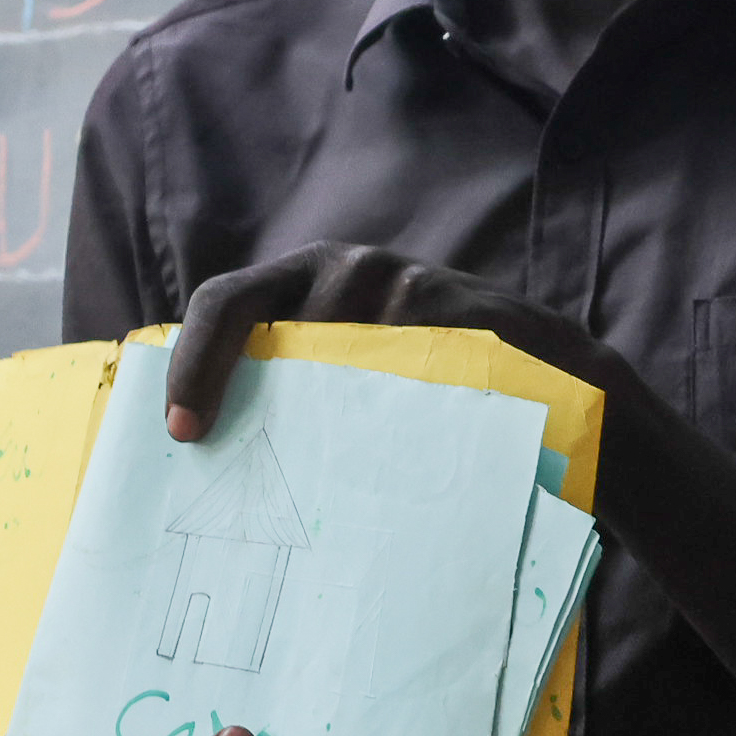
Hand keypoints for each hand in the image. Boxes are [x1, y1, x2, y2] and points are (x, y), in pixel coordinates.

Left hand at [163, 242, 630, 443]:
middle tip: (200, 447)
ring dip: (302, 415)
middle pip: (254, 315)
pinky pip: (378, 376)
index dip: (192, 361)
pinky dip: (364, 420)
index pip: (227, 302)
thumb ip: (301, 371)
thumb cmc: (434, 379)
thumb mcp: (359, 361)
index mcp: (314, 275)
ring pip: (316, 357)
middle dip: (218, 381)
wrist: (554, 377)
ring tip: (311, 467)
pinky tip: (376, 455)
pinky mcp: (443, 312)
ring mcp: (398, 285)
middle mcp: (348, 268)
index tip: (181, 429)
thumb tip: (207, 431)